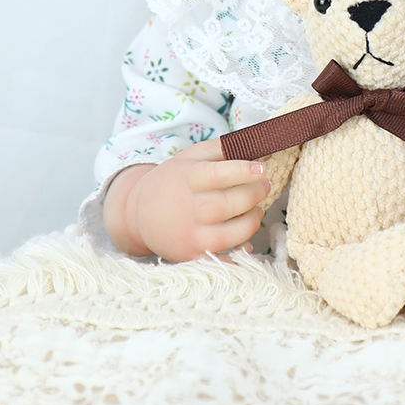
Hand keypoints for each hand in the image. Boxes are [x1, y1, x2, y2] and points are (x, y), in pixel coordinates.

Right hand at [102, 138, 270, 261]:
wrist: (139, 213)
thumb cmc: (173, 180)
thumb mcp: (190, 156)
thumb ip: (221, 148)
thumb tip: (256, 144)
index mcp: (187, 179)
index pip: (218, 175)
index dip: (243, 171)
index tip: (262, 169)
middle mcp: (187, 208)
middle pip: (227, 204)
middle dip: (254, 194)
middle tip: (266, 185)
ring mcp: (188, 235)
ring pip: (228, 234)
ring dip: (251, 222)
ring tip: (257, 209)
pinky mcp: (191, 256)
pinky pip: (220, 260)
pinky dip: (238, 254)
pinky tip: (245, 241)